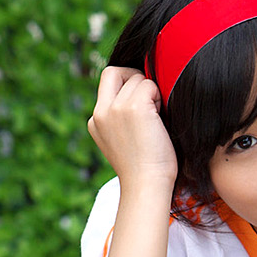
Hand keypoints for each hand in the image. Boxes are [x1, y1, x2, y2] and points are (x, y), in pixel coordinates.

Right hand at [87, 66, 177, 189]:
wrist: (147, 185)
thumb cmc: (145, 169)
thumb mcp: (124, 140)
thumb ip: (122, 118)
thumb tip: (143, 94)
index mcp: (96, 121)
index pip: (107, 82)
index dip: (126, 85)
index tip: (142, 105)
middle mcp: (100, 112)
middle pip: (115, 71)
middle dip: (135, 79)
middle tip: (150, 102)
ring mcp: (115, 108)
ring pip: (137, 78)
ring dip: (151, 93)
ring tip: (156, 118)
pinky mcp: (133, 107)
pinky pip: (149, 84)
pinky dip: (158, 96)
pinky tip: (160, 118)